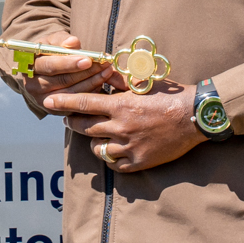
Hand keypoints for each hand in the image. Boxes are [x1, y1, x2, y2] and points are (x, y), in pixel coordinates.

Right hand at [7, 33, 124, 112]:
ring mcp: (43, 100)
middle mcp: (32, 85)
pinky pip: (75, 104)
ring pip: (71, 93)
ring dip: (92, 82)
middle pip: (61, 81)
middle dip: (85, 73)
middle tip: (104, 65)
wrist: (44, 71)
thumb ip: (62, 40)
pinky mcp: (54, 110)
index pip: (49, 66)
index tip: (88, 59)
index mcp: (29, 65)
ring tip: (107, 71)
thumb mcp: (52, 42)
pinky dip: (89, 93)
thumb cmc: (50, 52)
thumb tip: (73, 43)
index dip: (69, 63)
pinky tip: (101, 83)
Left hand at [46, 78, 200, 172]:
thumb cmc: (170, 95)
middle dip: (72, 122)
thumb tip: (104, 78)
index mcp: (121, 105)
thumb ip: (121, 85)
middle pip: (84, 127)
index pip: (83, 103)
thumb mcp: (143, 84)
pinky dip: (110, 158)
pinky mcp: (139, 162)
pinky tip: (113, 151)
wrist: (195, 116)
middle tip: (68, 120)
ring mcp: (129, 146)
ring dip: (93, 141)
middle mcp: (121, 126)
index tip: (48, 102)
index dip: (63, 103)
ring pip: (97, 148)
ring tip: (96, 136)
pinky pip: (114, 164)